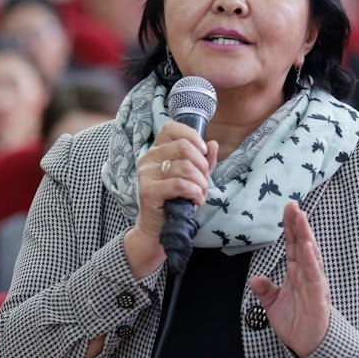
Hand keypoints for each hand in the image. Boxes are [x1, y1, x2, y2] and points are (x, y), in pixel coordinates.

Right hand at [124, 122, 218, 276]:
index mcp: (157, 151)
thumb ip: (203, 162)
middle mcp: (148, 158)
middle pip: (183, 147)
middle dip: (202, 165)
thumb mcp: (193, 178)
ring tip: (201, 194)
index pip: (171, 128)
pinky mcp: (148, 191)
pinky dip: (195, 192)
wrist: (158, 229)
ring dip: (201, 183)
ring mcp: (146, 174)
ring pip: (185, 167)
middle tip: (204, 181)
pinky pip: (180, 185)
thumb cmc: (175, 201)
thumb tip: (213, 144)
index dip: (191, 135)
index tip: (203, 152)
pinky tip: (197, 200)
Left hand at [249, 202, 329, 357]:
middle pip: (303, 245)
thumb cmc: (297, 324)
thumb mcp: (274, 306)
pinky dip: (311, 260)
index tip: (288, 209)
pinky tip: (308, 246)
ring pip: (310, 255)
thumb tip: (254, 279)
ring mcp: (314, 284)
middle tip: (293, 204)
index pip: (294, 247)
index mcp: (297, 275)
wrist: (310, 347)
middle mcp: (307, 275)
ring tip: (300, 218)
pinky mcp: (318, 296)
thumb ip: (265, 291)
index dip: (291, 228)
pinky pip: (314, 275)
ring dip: (305, 236)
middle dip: (298, 225)